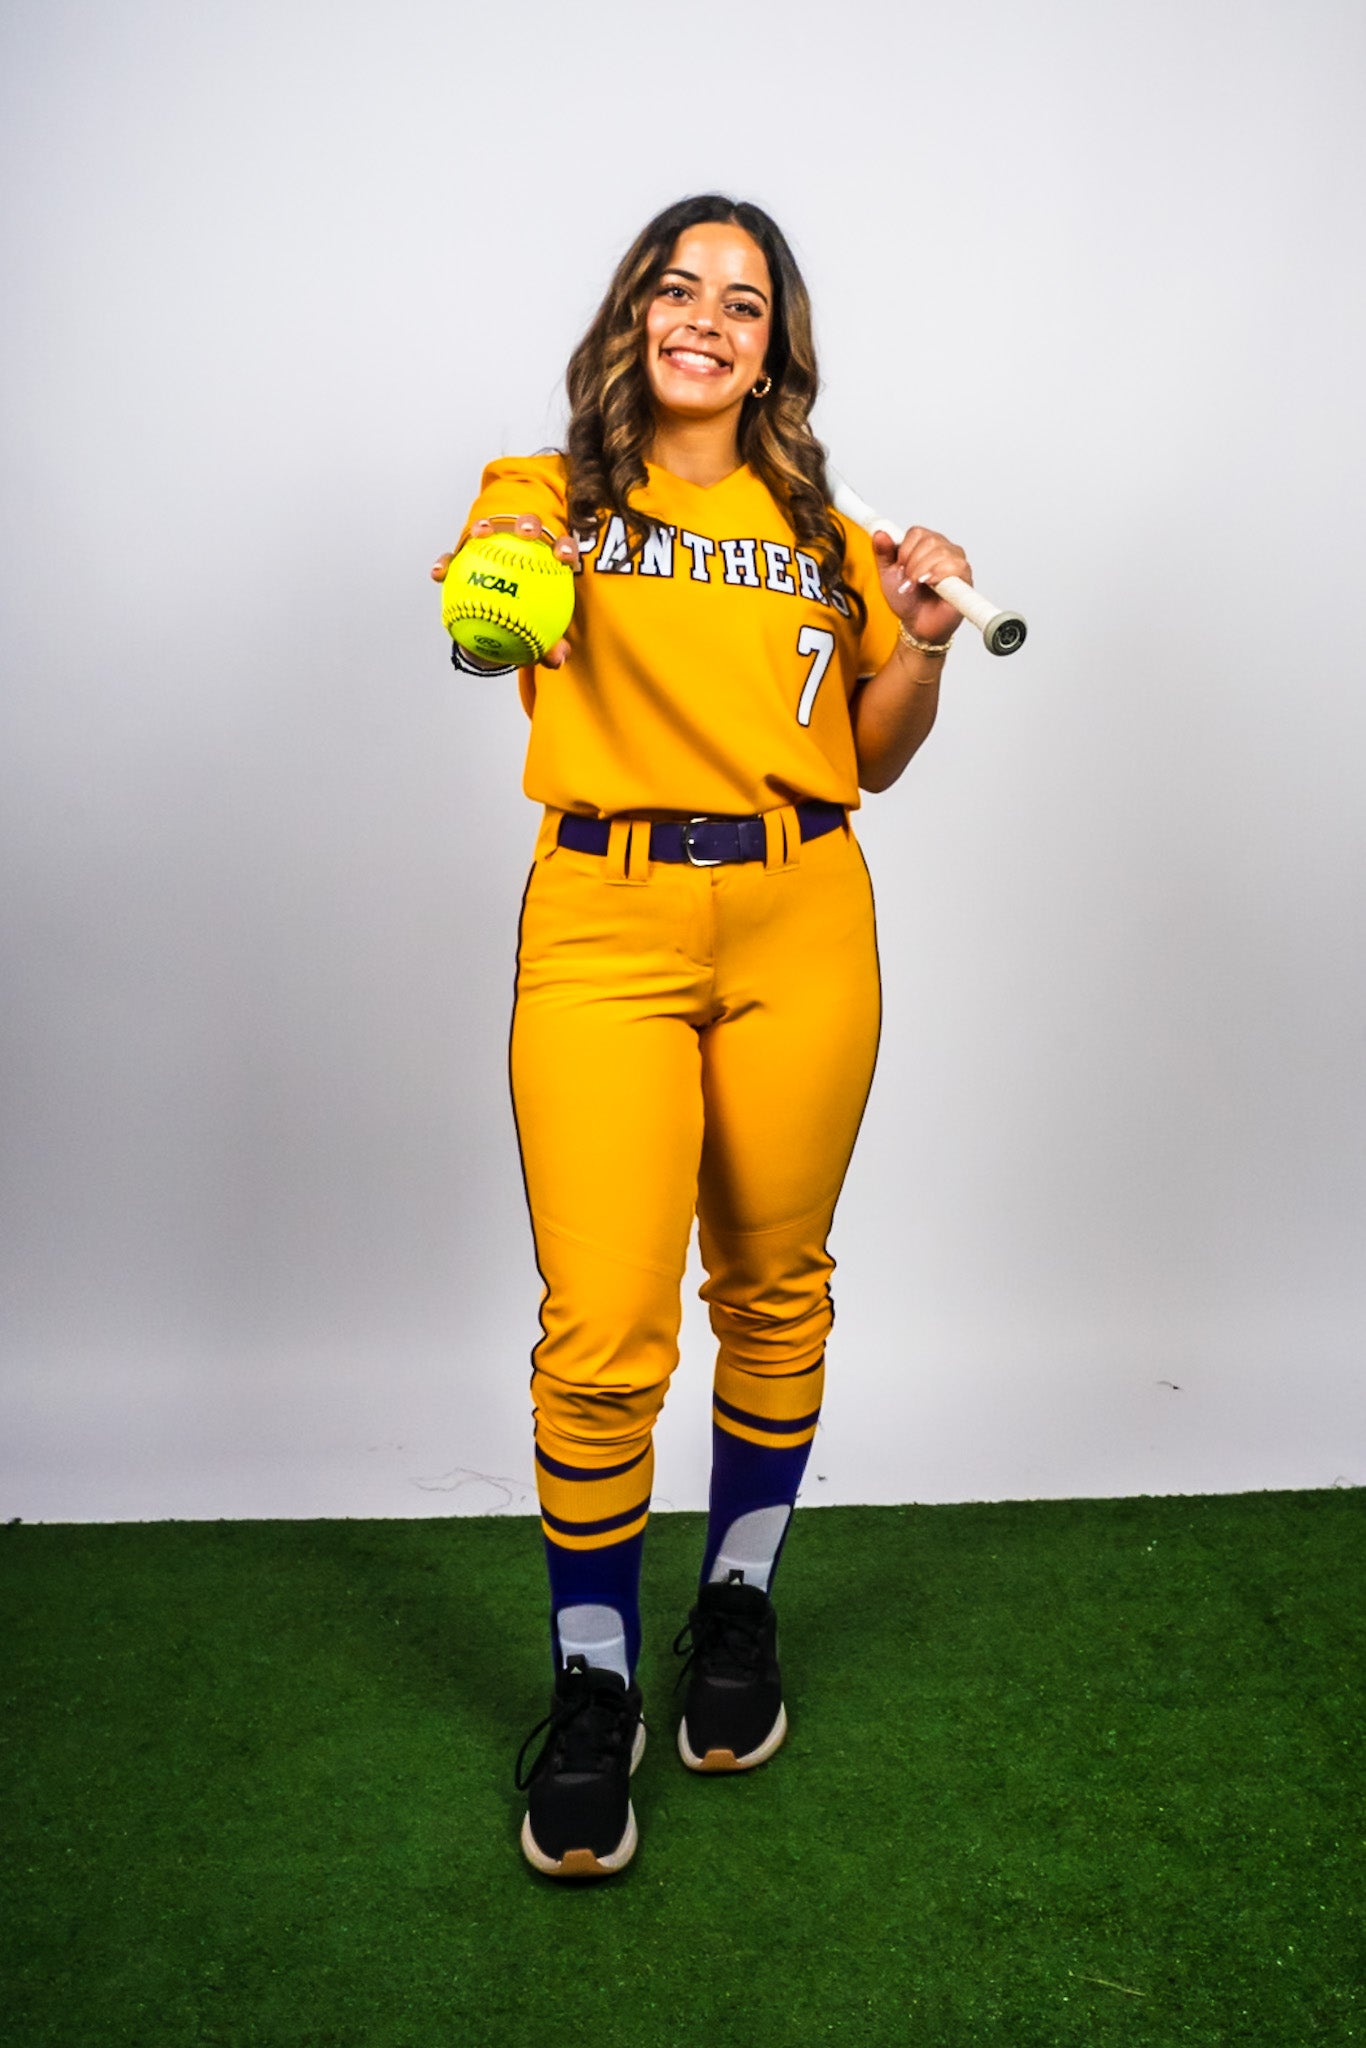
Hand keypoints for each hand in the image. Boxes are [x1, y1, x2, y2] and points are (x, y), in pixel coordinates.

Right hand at [431, 515, 580, 668]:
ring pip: (490, 531)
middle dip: (529, 523)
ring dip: (485, 526)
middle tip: (526, 533)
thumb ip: (550, 645)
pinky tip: (439, 574)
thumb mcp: (537, 640)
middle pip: (529, 528)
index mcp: (548, 563)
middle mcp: (522, 548)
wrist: (498, 627)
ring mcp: (493, 548)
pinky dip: (446, 563)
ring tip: (479, 533)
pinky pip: (454, 558)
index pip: (561, 550)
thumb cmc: (526, 627)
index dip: (565, 548)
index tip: (563, 556)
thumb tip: (557, 659)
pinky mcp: (464, 556)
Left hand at [871, 525, 971, 647]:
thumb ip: (883, 553)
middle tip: (908, 580)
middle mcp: (943, 549)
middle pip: (930, 540)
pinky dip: (939, 574)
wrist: (917, 624)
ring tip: (916, 585)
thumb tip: (880, 534)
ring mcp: (956, 561)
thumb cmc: (907, 600)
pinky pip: (956, 566)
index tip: (899, 567)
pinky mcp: (965, 577)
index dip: (904, 550)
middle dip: (913, 563)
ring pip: (942, 552)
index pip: (917, 532)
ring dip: (923, 570)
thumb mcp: (887, 575)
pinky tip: (930, 583)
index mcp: (925, 544)